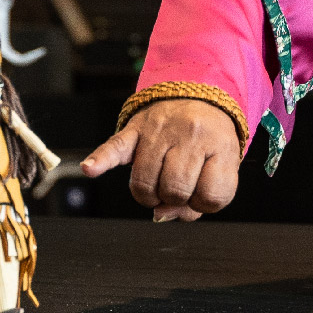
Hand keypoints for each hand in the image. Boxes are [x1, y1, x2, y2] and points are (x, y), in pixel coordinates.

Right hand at [80, 98, 240, 221]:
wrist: (199, 97)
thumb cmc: (210, 141)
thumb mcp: (222, 168)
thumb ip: (199, 201)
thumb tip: (160, 215)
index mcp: (220, 146)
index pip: (211, 196)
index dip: (204, 204)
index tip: (202, 192)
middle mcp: (191, 134)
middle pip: (175, 190)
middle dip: (174, 199)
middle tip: (177, 189)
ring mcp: (161, 130)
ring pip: (145, 182)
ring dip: (149, 195)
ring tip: (156, 186)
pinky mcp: (136, 128)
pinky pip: (115, 147)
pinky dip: (101, 160)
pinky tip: (91, 168)